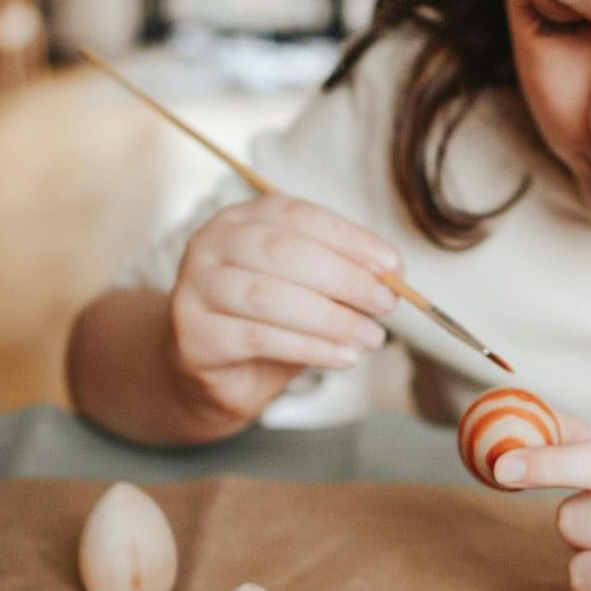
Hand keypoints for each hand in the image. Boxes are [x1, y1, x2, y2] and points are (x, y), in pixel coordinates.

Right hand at [166, 193, 400, 423]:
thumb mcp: (310, 293)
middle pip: (283, 252)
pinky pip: (258, 338)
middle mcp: (211, 243)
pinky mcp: (196, 335)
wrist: (213, 375)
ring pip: (269, 296)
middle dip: (345, 278)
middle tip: (387, 303)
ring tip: (371, 337)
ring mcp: (196, 288)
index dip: (350, 238)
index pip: (300, 215)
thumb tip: (392, 277)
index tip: (394, 265)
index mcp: (243, 218)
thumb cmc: (268, 324)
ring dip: (331, 318)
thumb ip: (342, 278)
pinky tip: (344, 357)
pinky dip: (309, 349)